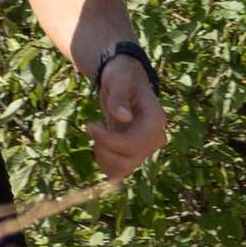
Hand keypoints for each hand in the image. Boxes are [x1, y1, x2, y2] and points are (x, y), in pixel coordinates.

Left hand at [91, 53, 166, 179]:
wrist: (123, 80)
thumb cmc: (121, 76)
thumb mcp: (117, 79)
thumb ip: (118, 97)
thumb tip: (124, 118)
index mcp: (155, 120)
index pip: (132, 145)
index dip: (107, 141)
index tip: (90, 124)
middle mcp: (156, 137)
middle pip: (128, 161)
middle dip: (103, 148)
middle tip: (91, 127)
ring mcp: (147, 147)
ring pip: (123, 169)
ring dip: (103, 156)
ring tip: (96, 134)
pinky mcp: (136, 153)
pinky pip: (120, 171)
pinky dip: (105, 162)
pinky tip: (98, 144)